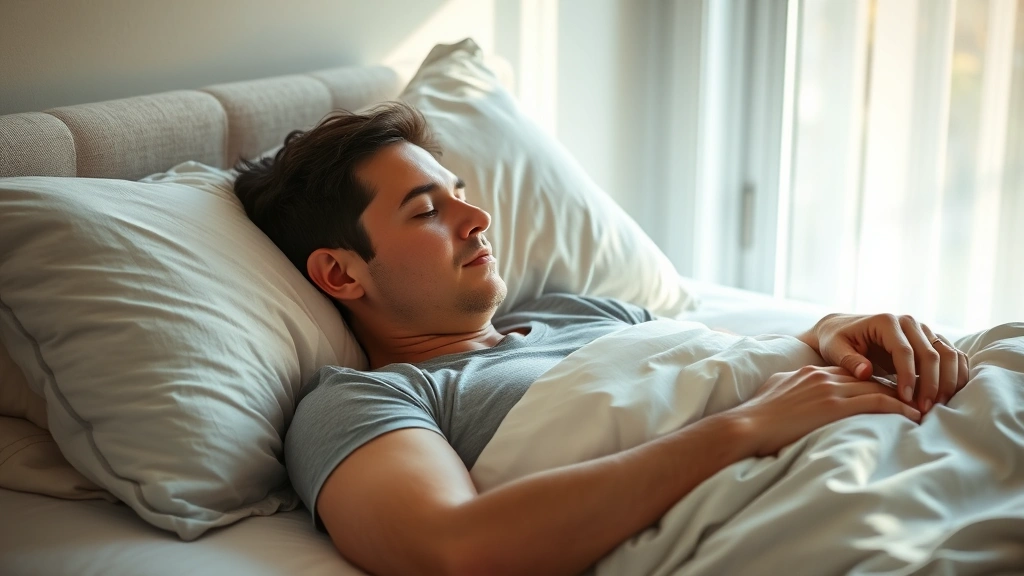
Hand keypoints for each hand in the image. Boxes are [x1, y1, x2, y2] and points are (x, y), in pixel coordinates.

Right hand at [734, 366, 920, 456]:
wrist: (746, 425)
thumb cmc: (755, 415)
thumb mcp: (774, 391)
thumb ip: (789, 385)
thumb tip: (792, 390)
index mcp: (810, 372)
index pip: (849, 372)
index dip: (870, 381)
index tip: (887, 389)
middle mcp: (824, 376)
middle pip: (868, 377)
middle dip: (893, 386)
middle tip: (914, 396)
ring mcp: (830, 389)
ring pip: (877, 387)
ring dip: (903, 397)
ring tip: (921, 407)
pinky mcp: (835, 406)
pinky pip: (876, 403)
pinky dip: (898, 408)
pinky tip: (912, 416)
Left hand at [799, 313, 969, 413]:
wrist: (845, 330)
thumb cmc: (837, 340)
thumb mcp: (834, 348)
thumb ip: (848, 360)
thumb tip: (865, 372)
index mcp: (886, 322)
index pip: (905, 351)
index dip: (908, 376)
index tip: (905, 399)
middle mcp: (910, 322)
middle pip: (931, 354)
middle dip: (930, 384)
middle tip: (924, 409)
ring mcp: (924, 330)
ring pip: (948, 354)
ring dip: (947, 381)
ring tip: (937, 406)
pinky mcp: (932, 341)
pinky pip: (953, 357)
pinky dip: (955, 375)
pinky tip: (948, 395)